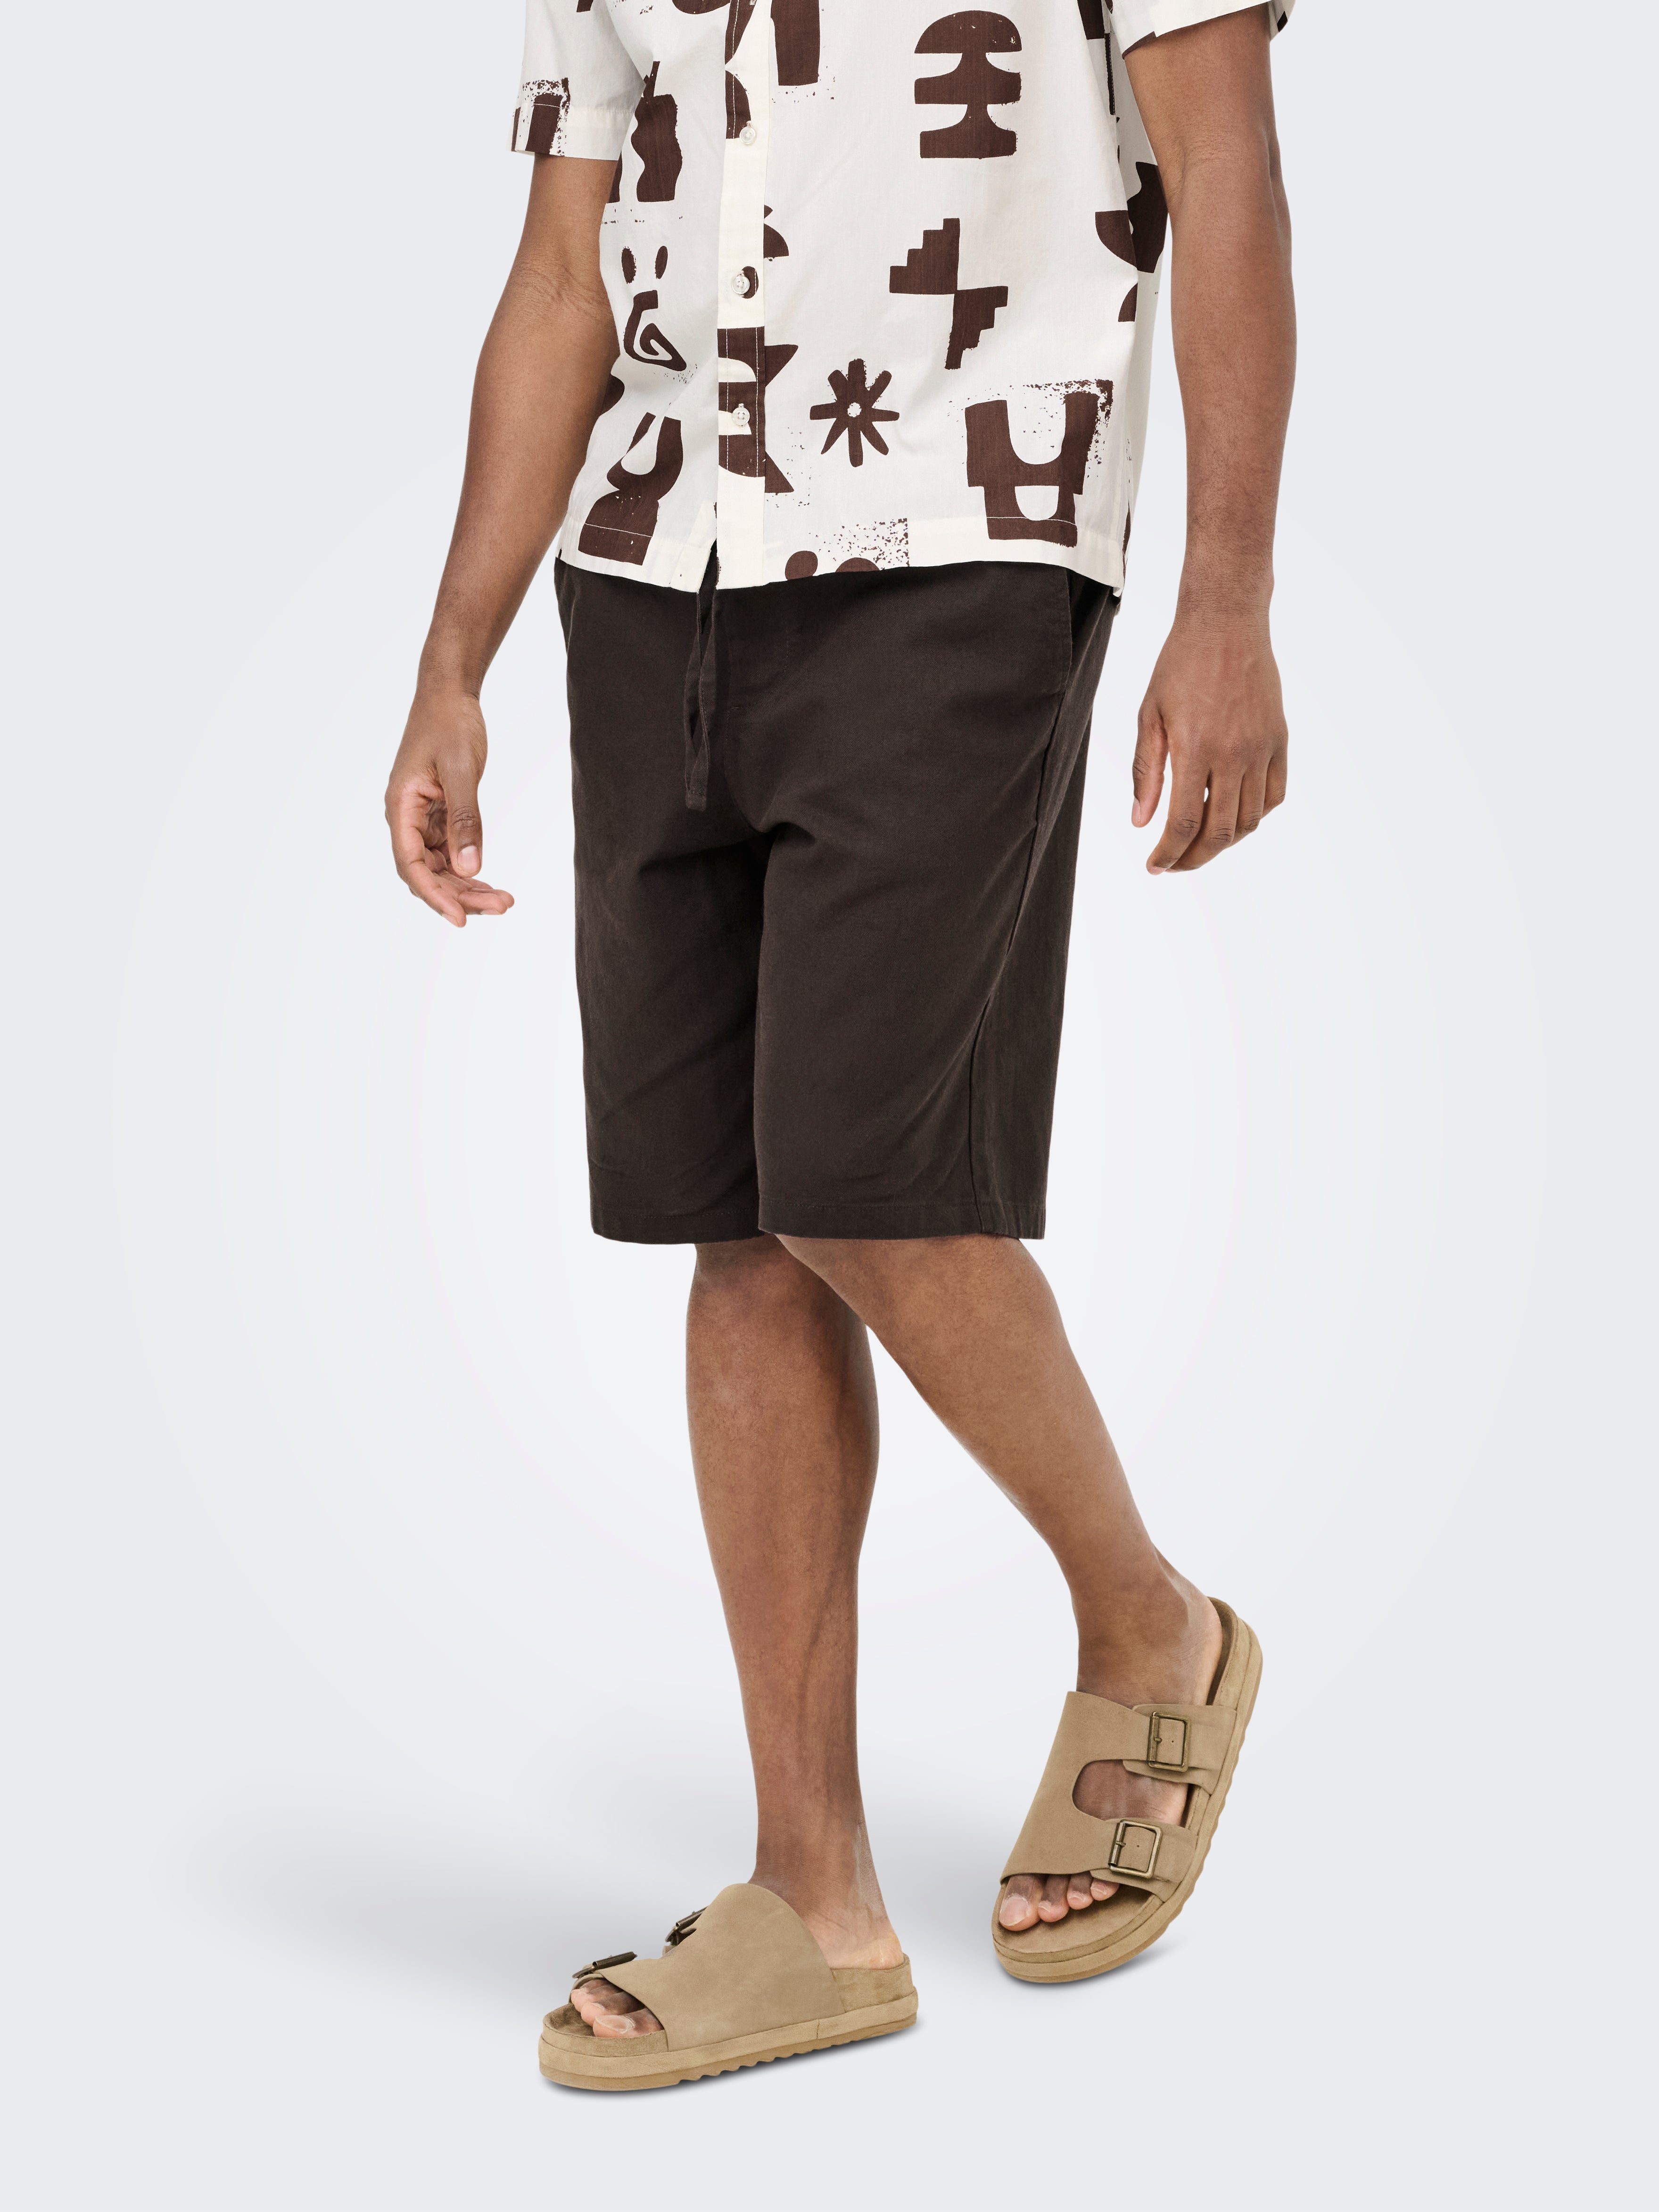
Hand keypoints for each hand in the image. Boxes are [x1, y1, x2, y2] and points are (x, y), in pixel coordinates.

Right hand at [384, 689, 514, 926]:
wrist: (449, 695)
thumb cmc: (450, 724)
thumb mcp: (461, 770)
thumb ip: (465, 819)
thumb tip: (471, 868)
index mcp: (400, 807)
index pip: (411, 864)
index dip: (435, 895)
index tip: (461, 919)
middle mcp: (406, 818)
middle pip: (427, 873)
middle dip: (461, 895)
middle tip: (502, 906)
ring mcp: (421, 819)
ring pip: (440, 868)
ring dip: (468, 887)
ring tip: (504, 901)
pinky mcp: (438, 815)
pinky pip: (450, 853)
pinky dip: (469, 870)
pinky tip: (491, 883)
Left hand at [1132, 614, 1288, 872]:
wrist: (1227, 624)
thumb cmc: (1180, 665)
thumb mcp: (1150, 715)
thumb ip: (1146, 771)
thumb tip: (1141, 822)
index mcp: (1196, 749)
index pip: (1184, 823)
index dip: (1169, 853)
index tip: (1155, 866)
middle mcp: (1234, 754)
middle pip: (1220, 832)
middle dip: (1194, 858)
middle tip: (1174, 863)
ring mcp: (1262, 748)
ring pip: (1249, 819)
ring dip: (1224, 841)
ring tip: (1199, 842)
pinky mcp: (1279, 740)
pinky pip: (1275, 795)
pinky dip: (1255, 816)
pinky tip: (1232, 815)